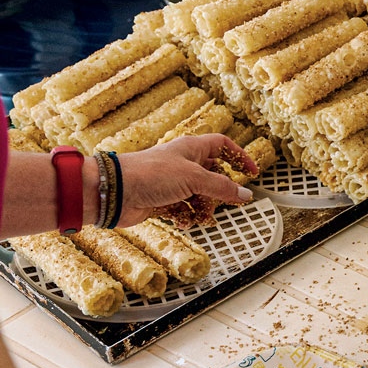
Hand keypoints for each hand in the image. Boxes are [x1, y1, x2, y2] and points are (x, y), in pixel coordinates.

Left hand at [117, 135, 258, 225]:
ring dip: (203, 209)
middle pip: (212, 176)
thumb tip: (245, 194)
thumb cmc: (150, 174)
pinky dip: (186, 217)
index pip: (222, 146)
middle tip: (225, 203)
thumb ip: (222, 188)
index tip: (252, 172)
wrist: (115, 192)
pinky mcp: (162, 200)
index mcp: (191, 148)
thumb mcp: (194, 179)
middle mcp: (183, 164)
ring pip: (199, 196)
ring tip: (200, 217)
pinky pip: (183, 210)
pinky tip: (183, 222)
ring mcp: (172, 183)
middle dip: (219, 192)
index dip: (239, 157)